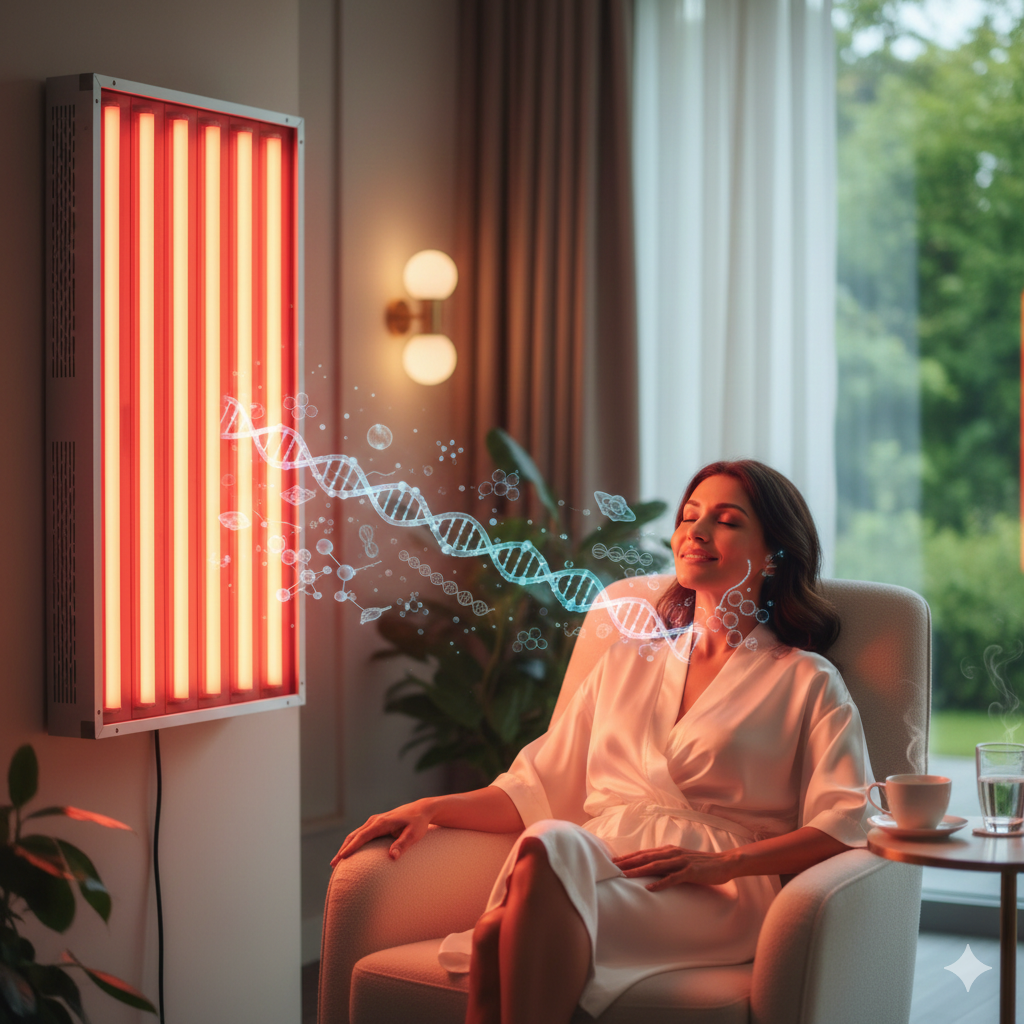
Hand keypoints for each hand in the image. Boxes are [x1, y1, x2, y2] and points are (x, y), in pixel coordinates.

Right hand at [331, 799, 433, 866]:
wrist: (421, 809)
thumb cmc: (418, 823)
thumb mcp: (414, 834)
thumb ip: (403, 844)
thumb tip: (392, 857)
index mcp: (382, 823)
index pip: (363, 836)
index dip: (352, 847)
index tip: (342, 857)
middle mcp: (375, 820)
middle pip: (355, 835)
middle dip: (343, 849)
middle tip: (334, 864)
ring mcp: (375, 821)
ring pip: (356, 834)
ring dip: (346, 846)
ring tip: (337, 861)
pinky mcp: (376, 823)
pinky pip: (361, 833)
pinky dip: (353, 842)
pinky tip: (350, 852)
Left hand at [612, 845, 739, 889]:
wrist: (723, 863)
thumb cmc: (700, 864)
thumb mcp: (680, 860)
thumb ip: (667, 863)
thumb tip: (651, 868)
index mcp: (668, 850)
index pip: (644, 853)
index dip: (628, 857)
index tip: (614, 861)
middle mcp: (672, 853)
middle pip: (646, 857)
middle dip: (628, 862)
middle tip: (612, 867)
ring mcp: (681, 862)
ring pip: (655, 866)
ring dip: (639, 871)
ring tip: (624, 875)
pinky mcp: (690, 872)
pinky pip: (673, 878)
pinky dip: (661, 883)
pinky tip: (650, 888)